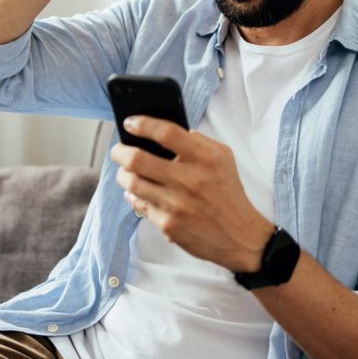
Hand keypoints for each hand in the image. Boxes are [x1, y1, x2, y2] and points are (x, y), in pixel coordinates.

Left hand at [110, 115, 273, 271]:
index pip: (166, 133)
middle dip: (120, 152)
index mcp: (205, 158)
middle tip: (118, 150)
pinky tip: (137, 192)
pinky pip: (139, 204)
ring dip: (123, 175)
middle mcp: (190, 180)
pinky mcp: (168, 225)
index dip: (142, 124)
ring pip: (132, 183)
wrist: (240, 236)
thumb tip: (162, 131)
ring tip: (125, 171)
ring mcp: (176, 204)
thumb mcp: (223, 157)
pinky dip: (134, 196)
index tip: (130, 122)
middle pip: (137, 159)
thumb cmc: (228, 192)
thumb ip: (197, 140)